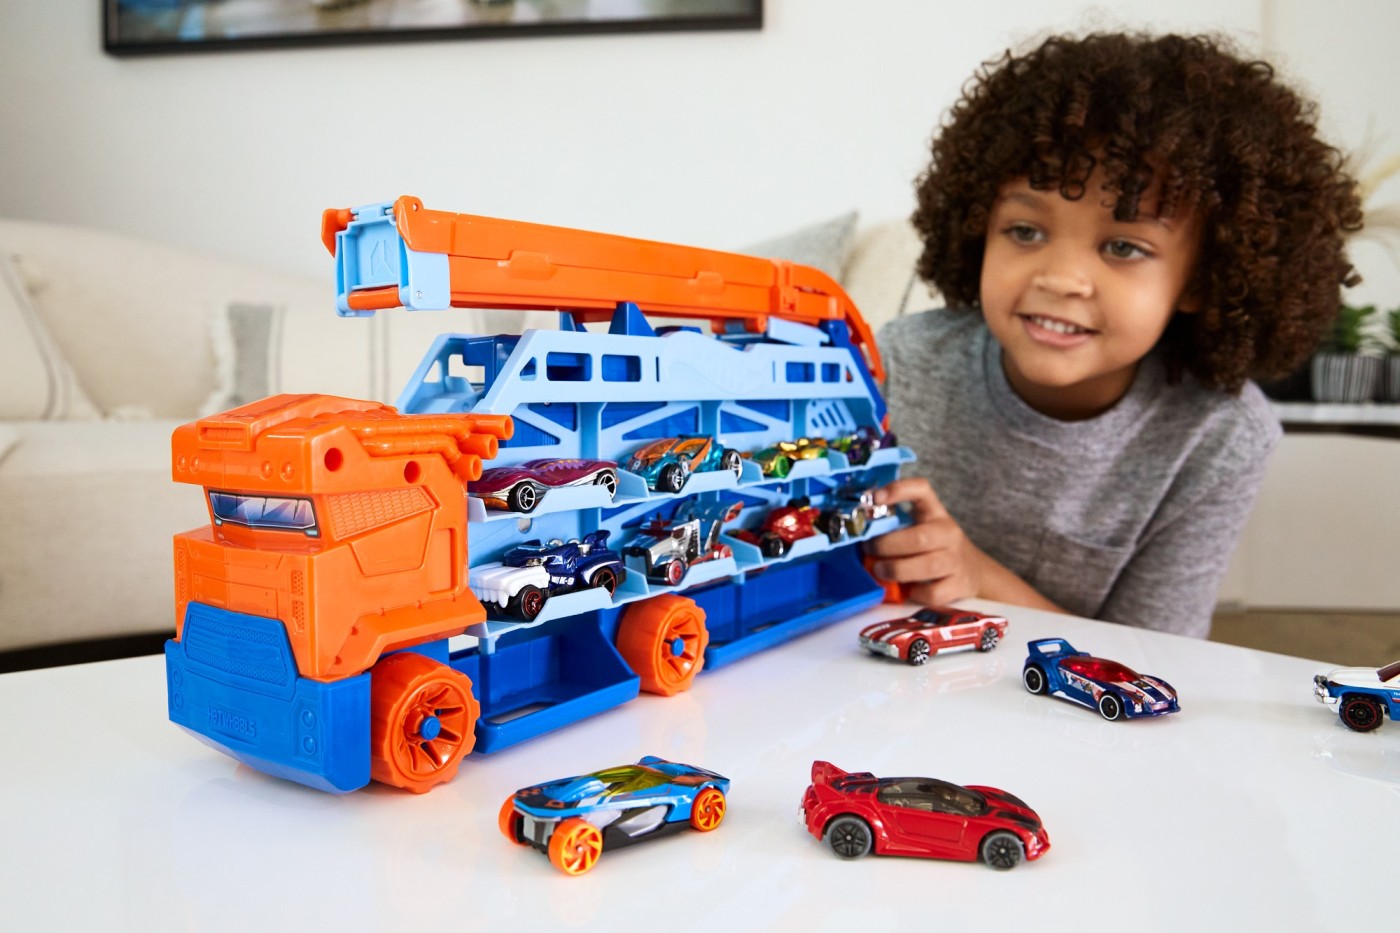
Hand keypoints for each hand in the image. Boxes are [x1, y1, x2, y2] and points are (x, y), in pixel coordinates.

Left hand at [863, 477, 988, 605]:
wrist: (974, 571)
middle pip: (920, 537)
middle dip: (888, 545)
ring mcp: (956, 560)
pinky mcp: (959, 585)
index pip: (922, 490)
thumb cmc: (935, 548)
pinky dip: (915, 593)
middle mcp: (948, 533)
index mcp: (934, 513)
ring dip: (897, 569)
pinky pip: (933, 592)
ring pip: (928, 565)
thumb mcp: (920, 527)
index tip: (874, 498)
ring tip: (879, 570)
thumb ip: (894, 527)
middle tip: (869, 549)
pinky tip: (906, 590)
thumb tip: (855, 532)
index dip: (899, 490)